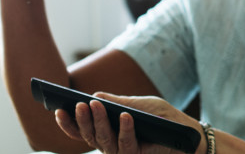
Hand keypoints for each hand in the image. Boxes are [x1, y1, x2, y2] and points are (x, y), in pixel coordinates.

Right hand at [54, 93, 203, 153]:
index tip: (57, 109)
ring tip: (94, 104)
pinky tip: (124, 116)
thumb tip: (96, 96)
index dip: (68, 124)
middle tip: (79, 104)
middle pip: (90, 135)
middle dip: (82, 119)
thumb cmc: (162, 117)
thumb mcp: (140, 105)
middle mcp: (111, 145)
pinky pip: (126, 144)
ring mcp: (122, 152)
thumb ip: (119, 102)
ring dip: (98, 121)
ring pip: (104, 140)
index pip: (82, 131)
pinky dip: (125, 129)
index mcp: (107, 132)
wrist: (186, 132)